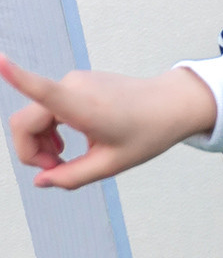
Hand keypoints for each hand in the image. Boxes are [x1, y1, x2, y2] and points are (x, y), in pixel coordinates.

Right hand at [0, 55, 216, 189]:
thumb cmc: (148, 133)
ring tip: (64, 158)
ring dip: (41, 141)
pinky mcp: (76, 81)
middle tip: (57, 169)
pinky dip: (51, 129)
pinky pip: (48, 107)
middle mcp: (74, 86)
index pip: (43, 90)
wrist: (171, 105)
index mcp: (84, 107)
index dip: (15, 76)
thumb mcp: (111, 164)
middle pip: (24, 122)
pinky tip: (68, 142)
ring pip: (33, 116)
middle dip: (32, 151)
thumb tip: (40, 182)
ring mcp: (73, 80)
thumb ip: (72, 176)